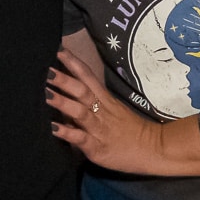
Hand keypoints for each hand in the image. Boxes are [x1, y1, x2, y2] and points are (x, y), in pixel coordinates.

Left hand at [47, 50, 171, 174]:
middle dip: (64, 79)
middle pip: (82, 91)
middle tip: (45, 69)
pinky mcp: (98, 148)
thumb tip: (66, 94)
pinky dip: (67, 133)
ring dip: (63, 102)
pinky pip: (81, 139)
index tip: (58, 49)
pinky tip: (53, 128)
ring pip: (81, 112)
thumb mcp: (113, 111)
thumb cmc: (131, 131)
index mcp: (105, 100)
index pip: (88, 77)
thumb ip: (91, 103)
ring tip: (46, 94)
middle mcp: (101, 111)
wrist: (154, 149)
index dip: (73, 63)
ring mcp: (100, 129)